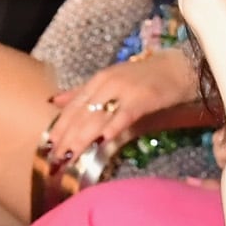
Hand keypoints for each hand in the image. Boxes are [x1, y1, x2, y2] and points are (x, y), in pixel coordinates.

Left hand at [37, 47, 201, 169]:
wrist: (178, 67)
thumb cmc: (143, 78)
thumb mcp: (109, 81)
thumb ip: (82, 92)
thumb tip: (54, 101)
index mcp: (97, 81)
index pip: (73, 107)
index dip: (60, 127)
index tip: (47, 146)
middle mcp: (106, 84)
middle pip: (82, 114)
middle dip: (67, 137)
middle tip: (56, 158)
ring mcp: (124, 90)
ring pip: (99, 116)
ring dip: (83, 137)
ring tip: (72, 155)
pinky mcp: (143, 98)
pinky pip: (124, 115)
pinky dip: (113, 126)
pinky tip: (103, 140)